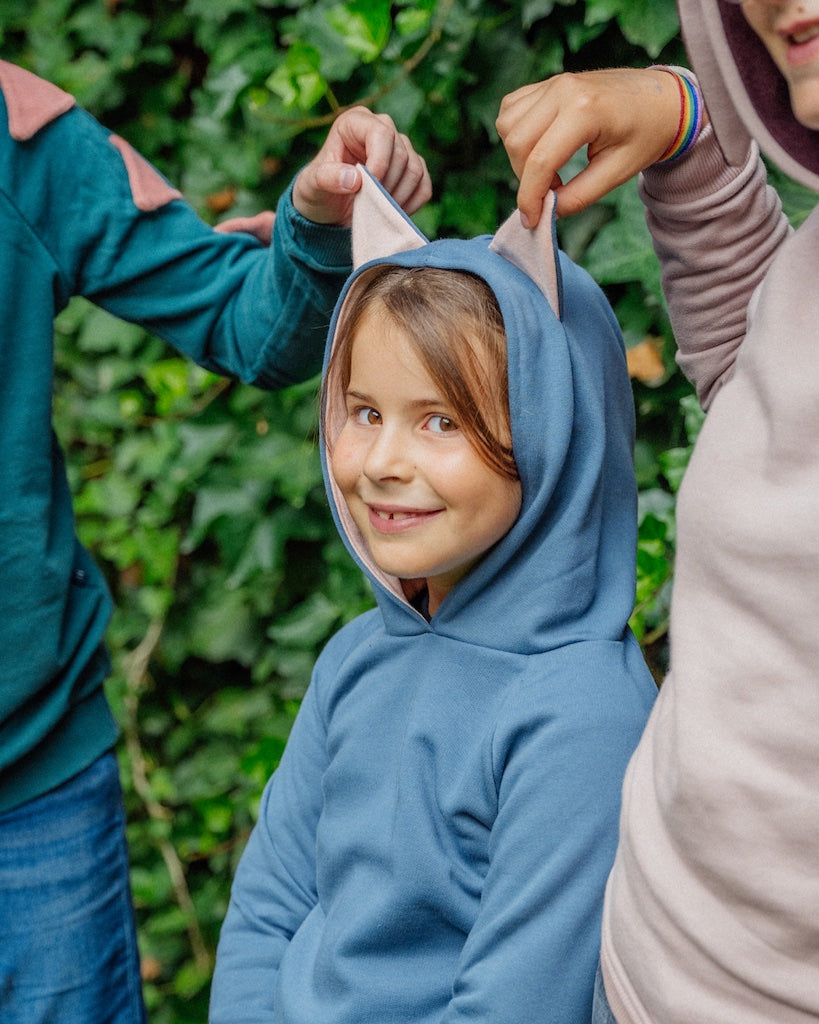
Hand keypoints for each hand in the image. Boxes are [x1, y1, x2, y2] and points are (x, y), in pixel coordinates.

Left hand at [292, 106, 430, 226]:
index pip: (381, 131)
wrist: (328, 209)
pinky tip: (392, 213)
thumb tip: (355, 178)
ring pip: (415, 169)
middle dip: (386, 184)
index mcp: (355, 122)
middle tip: (368, 204)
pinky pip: (424, 186)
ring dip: (399, 196)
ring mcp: (400, 149)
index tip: (367, 188)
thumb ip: (327, 178)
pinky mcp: (411, 170)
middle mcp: (381, 129)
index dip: (380, 161)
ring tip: (377, 210)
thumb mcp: (311, 186)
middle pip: (401, 153)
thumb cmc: (317, 191)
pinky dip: (412, 204)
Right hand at [497, 68, 689, 222]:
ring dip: (518, 157)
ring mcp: (553, 83)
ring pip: (508, 126)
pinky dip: (516, 135)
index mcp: (585, 110)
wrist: (663, 99)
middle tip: (551, 192)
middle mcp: (563, 90)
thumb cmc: (646, 134)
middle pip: (517, 143)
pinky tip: (539, 147)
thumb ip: (579, 196)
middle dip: (525, 178)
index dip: (529, 197)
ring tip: (548, 169)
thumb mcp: (617, 173)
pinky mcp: (548, 84)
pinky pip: (511, 110)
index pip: (540, 160)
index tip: (532, 220)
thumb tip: (547, 211)